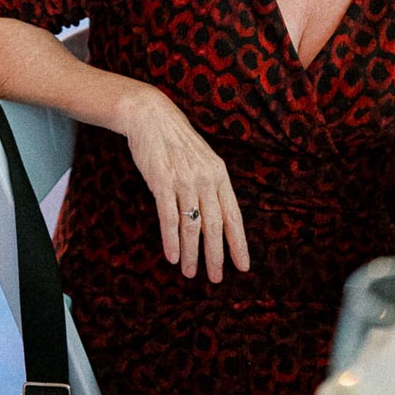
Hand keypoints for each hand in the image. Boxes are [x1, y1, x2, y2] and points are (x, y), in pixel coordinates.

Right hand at [123, 89, 248, 282]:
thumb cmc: (176, 141)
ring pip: (191, 226)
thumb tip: (215, 219)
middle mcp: (205, 179)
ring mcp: (184, 180)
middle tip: (215, 278)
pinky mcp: (162, 181)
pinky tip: (172, 256)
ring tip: (189, 272)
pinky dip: (171, 240)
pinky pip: (169, 218)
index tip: (243, 266)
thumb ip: (210, 185)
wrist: (151, 116)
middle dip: (216, 256)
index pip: (233, 216)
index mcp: (219, 174)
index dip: (238, 243)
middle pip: (214, 226)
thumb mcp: (202, 160)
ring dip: (191, 253)